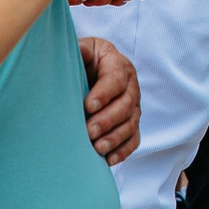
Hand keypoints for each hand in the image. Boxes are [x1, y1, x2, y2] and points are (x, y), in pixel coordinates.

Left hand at [79, 38, 140, 163]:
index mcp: (118, 65)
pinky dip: (123, 151)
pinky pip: (133, 139)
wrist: (92, 71)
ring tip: (97, 148)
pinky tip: (108, 160)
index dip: (105, 93)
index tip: (88, 106)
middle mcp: (130, 87)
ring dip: (115, 137)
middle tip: (90, 131)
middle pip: (127, 104)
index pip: (116, 79)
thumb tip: (75, 49)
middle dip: (108, 119)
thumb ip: (80, 49)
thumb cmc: (85, 60)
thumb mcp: (84, 49)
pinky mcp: (131, 124)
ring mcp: (133, 107)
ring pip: (131, 124)